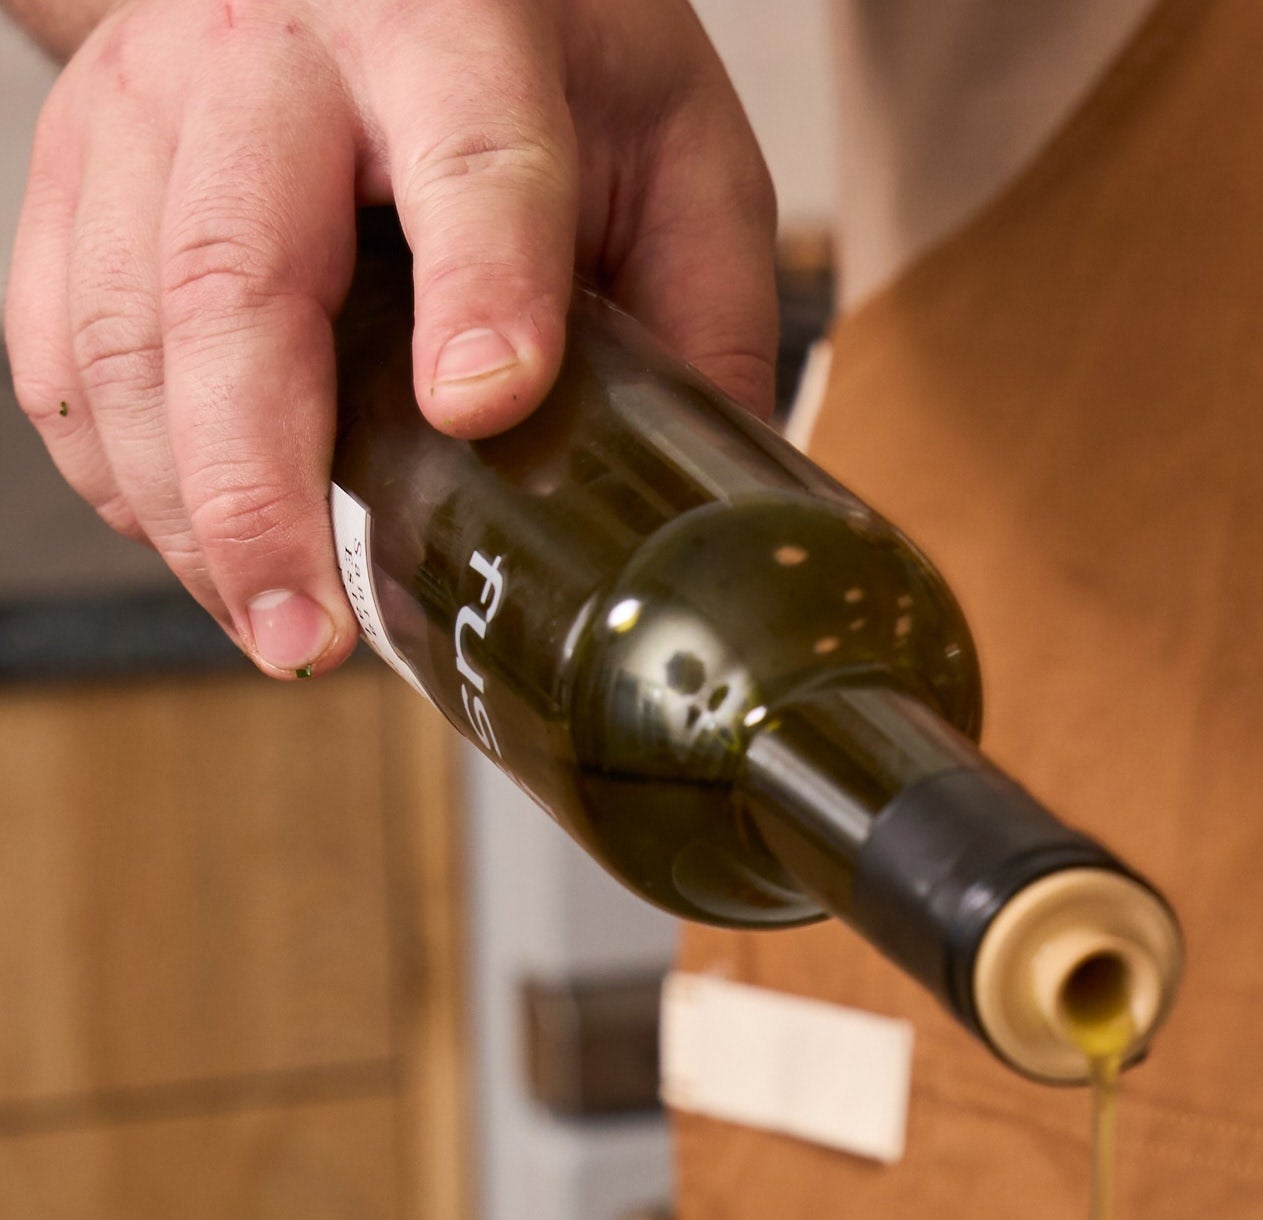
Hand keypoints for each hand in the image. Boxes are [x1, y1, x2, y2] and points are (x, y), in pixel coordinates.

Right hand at [4, 0, 774, 676]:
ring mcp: (153, 100)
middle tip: (305, 639)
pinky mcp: (81, 162)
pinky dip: (118, 469)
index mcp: (455, 24)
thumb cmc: (536, 62)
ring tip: (273, 631)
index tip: (481, 407)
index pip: (473, 158)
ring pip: (124, 328)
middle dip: (258, 484)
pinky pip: (58, 339)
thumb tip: (719, 529)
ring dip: (187, 512)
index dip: (478, 286)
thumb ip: (703, 314)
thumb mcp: (671, 148)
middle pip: (233, 274)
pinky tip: (199, 543)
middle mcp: (277, 49)